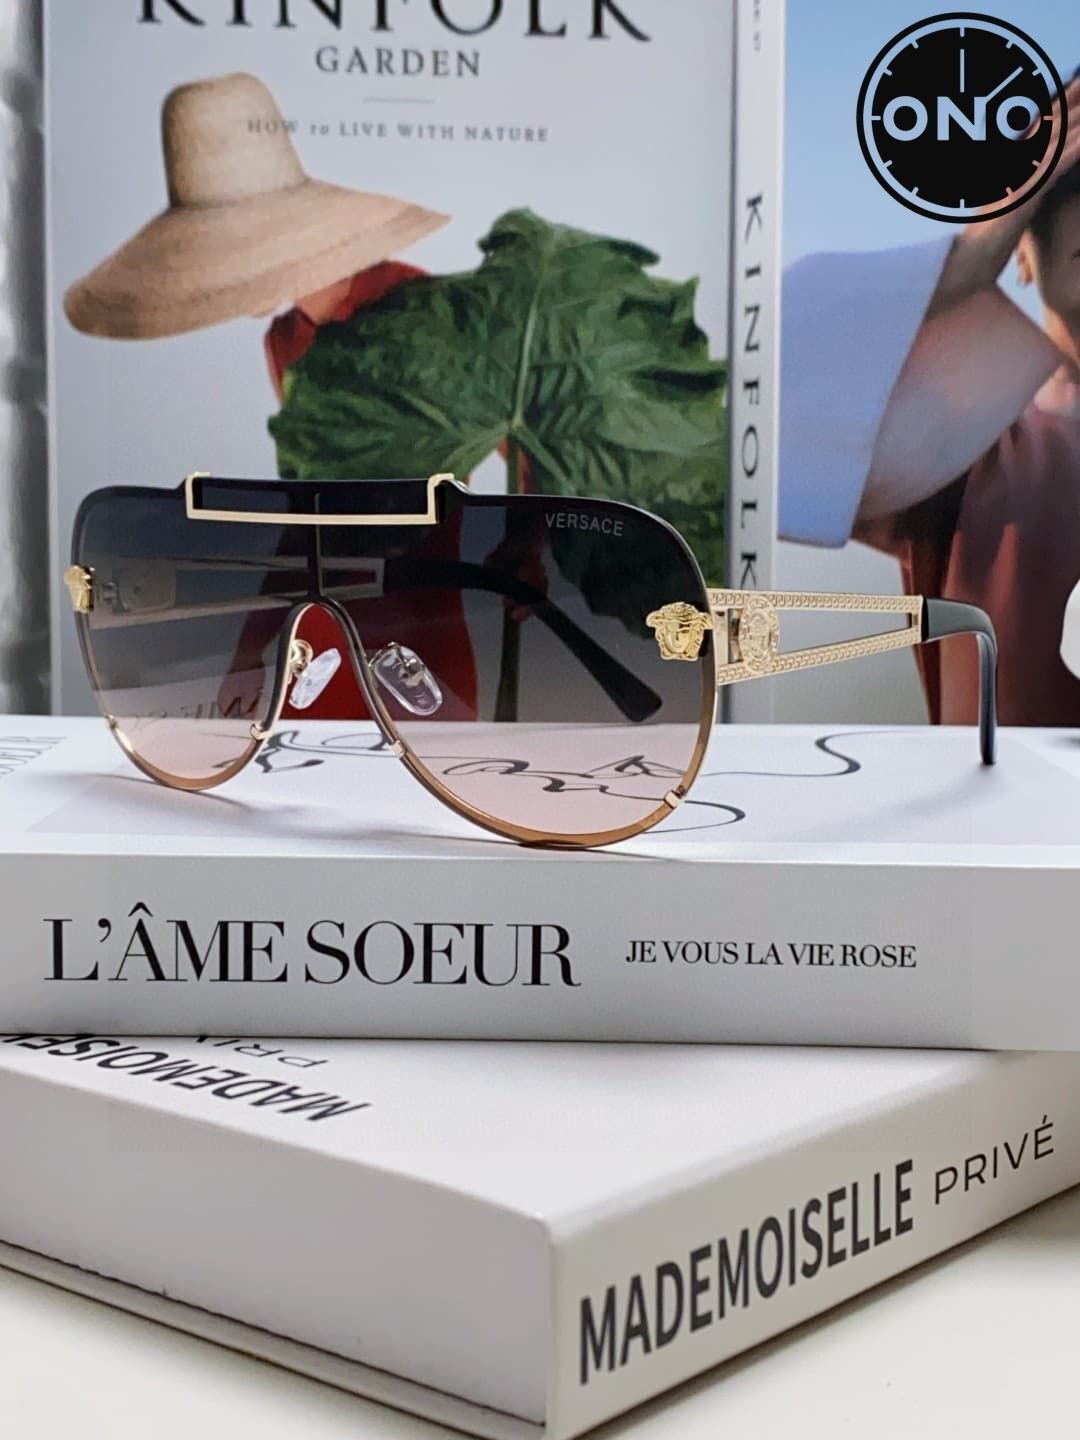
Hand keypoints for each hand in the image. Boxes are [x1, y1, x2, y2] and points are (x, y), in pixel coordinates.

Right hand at [929, 75, 1079, 312]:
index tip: (1075, 85)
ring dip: (1077, 118)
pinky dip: (1073, 151)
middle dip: (1070, 98)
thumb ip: (1019, 195)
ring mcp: (1018, 181)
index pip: (1039, 130)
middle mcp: (1014, 168)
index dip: (1059, 105)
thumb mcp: (1006, 214)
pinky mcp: (1023, 198)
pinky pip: (1053, 169)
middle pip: (1048, 126)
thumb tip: (1026, 192)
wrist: (966, 266)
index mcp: (1011, 169)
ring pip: (1054, 141)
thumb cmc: (984, 247)